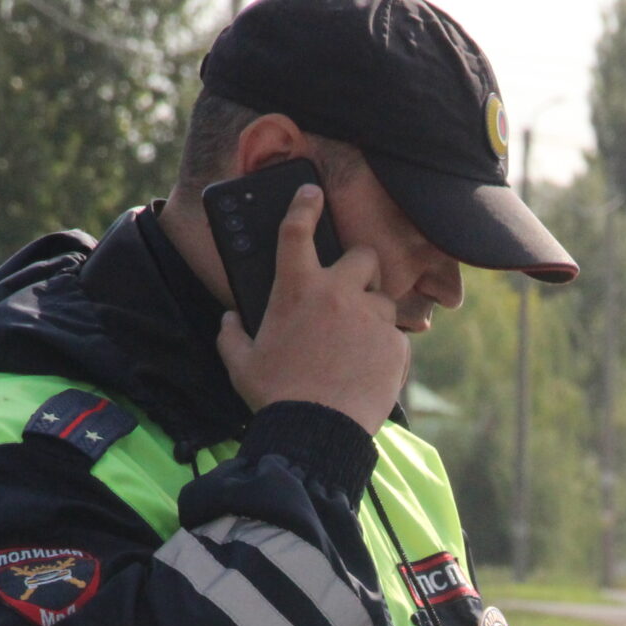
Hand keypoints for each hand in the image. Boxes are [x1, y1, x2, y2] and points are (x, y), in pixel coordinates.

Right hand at [215, 184, 408, 434]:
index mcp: (295, 288)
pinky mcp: (395, 345)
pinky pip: (394, 337)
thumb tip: (230, 320)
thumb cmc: (274, 396)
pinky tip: (365, 369)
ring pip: (383, 297)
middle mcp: (338, 293)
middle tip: (349, 288)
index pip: (297, 228)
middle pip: (362, 255)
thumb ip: (232, 334)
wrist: (315, 433)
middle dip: (359, 267)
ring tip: (355, 341)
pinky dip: (383, 348)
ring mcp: (371, 317)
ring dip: (371, 311)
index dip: (304, 204)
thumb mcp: (239, 363)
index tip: (312, 193)